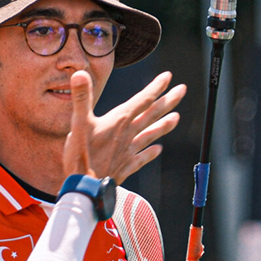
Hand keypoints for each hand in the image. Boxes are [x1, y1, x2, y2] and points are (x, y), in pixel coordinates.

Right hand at [66, 71, 185, 182]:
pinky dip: (151, 153)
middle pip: (153, 114)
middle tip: (183, 89)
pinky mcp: (126, 166)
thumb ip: (81, 97)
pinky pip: (142, 157)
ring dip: (165, 125)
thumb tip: (80, 73)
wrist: (86, 187)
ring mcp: (129, 151)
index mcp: (119, 121)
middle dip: (168, 100)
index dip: (156, 87)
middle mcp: (128, 134)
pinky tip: (158, 150)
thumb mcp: (78, 123)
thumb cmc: (80, 156)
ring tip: (177, 117)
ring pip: (151, 134)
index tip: (168, 76)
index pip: (142, 100)